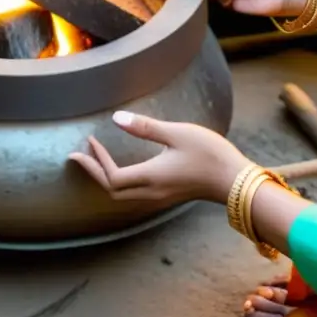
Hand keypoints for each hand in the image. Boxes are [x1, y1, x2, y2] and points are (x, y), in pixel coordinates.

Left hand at [69, 111, 251, 204]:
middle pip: (111, 191)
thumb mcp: (177, 133)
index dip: (96, 161)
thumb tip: (116, 119)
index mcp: (150, 177)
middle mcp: (151, 193)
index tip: (89, 141)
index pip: (111, 177)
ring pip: (121, 196)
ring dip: (104, 179)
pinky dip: (119, 183)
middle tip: (79, 155)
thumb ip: (146, 127)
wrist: (237, 181)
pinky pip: (133, 195)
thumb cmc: (210, 154)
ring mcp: (159, 198)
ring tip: (94, 161)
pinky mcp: (167, 197)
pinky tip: (121, 170)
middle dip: (93, 173)